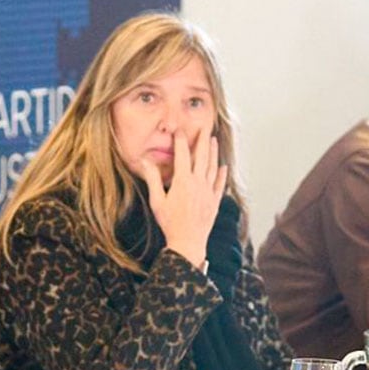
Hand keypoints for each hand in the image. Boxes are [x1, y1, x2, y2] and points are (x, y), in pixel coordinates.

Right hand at [132, 127, 227, 269]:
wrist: (187, 242)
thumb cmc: (170, 223)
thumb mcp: (157, 201)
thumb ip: (153, 179)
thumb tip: (144, 162)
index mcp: (183, 181)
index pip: (182, 155)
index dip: (181, 141)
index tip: (180, 130)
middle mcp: (198, 183)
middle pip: (202, 157)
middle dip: (202, 140)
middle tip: (204, 127)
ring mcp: (208, 192)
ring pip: (213, 167)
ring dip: (213, 153)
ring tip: (214, 140)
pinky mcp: (214, 202)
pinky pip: (220, 184)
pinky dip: (222, 174)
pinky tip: (223, 167)